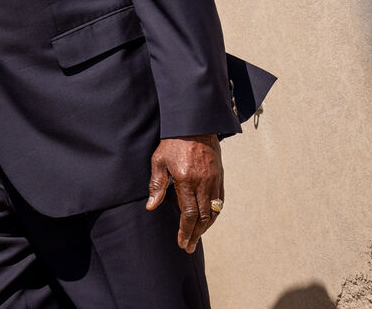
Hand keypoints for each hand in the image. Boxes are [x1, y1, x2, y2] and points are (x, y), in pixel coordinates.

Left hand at [146, 134, 222, 253]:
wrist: (195, 125)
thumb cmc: (172, 142)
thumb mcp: (158, 161)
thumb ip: (156, 185)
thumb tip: (151, 207)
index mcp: (187, 181)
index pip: (188, 214)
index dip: (185, 231)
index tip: (182, 242)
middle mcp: (203, 183)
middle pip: (203, 217)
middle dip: (195, 234)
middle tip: (188, 246)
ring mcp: (214, 181)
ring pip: (213, 212)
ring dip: (206, 227)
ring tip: (196, 237)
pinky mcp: (220, 177)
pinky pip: (219, 202)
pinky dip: (214, 215)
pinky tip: (208, 221)